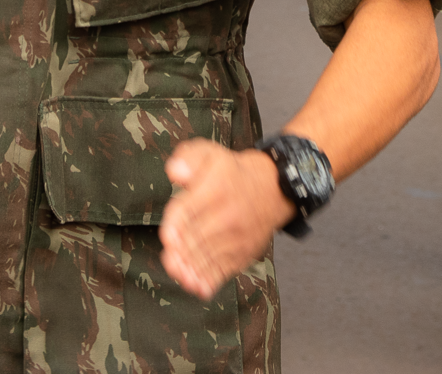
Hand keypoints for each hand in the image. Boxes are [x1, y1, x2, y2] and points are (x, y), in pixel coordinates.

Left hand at [159, 141, 291, 299]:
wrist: (273, 188)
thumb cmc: (231, 172)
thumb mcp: (210, 153)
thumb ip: (188, 158)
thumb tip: (174, 171)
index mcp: (216, 188)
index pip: (192, 208)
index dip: (178, 224)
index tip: (168, 237)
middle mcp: (228, 214)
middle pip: (199, 236)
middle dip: (183, 252)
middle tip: (170, 260)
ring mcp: (237, 237)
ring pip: (211, 256)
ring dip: (193, 268)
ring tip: (180, 276)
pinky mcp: (243, 253)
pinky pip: (225, 269)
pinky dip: (210, 280)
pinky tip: (197, 288)